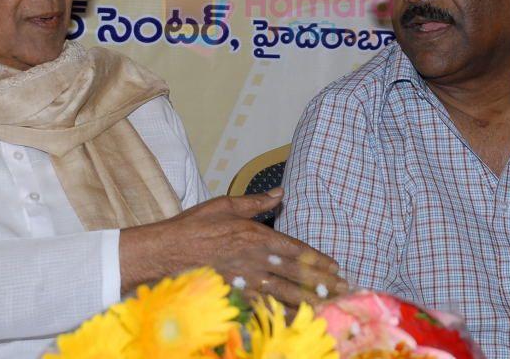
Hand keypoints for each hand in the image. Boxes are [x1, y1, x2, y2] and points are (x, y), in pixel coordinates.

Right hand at [120, 188, 346, 307]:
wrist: (166, 251)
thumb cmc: (194, 225)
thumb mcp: (225, 205)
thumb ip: (256, 202)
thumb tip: (280, 192)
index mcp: (256, 235)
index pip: (295, 250)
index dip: (318, 260)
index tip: (336, 267)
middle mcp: (255, 259)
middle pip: (296, 274)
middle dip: (322, 282)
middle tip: (344, 289)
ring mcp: (245, 280)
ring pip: (284, 293)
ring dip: (309, 299)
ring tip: (329, 305)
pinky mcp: (234, 294)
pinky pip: (263, 305)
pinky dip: (282, 312)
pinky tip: (295, 318)